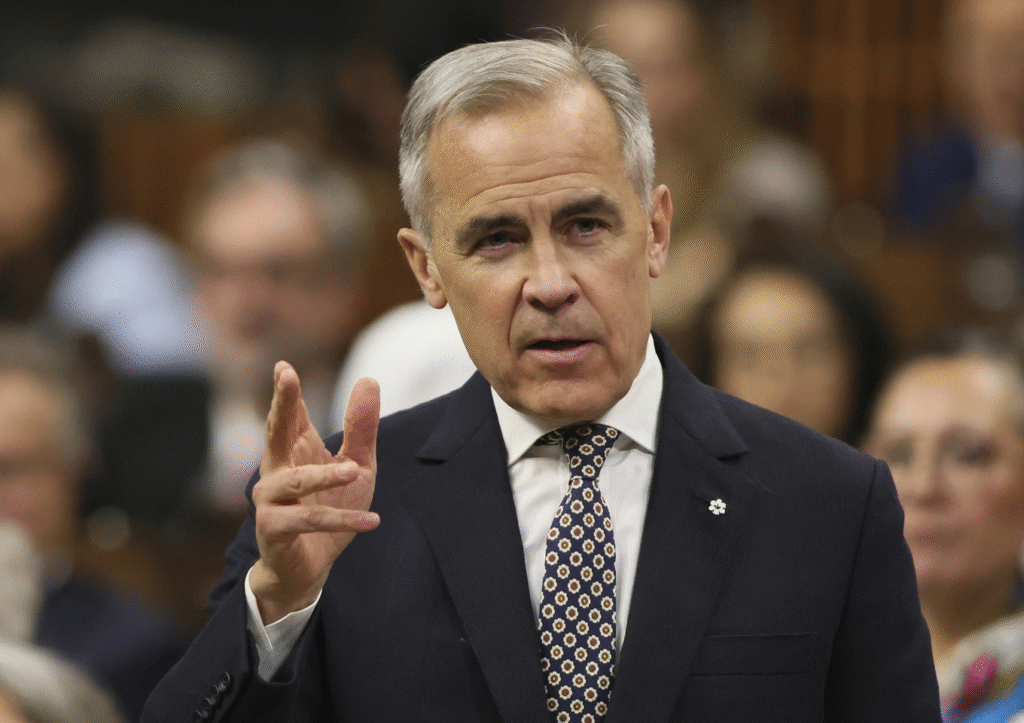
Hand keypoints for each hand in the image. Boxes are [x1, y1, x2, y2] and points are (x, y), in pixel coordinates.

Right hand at [249, 361, 380, 623]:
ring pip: (296, 483)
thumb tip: (368, 379)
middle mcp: (275, 471)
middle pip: (276, 432)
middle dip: (282, 404)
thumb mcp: (356, 467)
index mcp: (294, 450)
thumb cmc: (330, 507)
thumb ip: (361, 429)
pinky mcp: (276, 531)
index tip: (284, 366)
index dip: (287, 391)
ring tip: (354, 471)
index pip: (290, 415)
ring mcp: (271, 502)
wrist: (310, 567)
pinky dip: (344, 520)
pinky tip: (373, 521)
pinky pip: (312, 522)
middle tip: (287, 378)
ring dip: (325, 477)